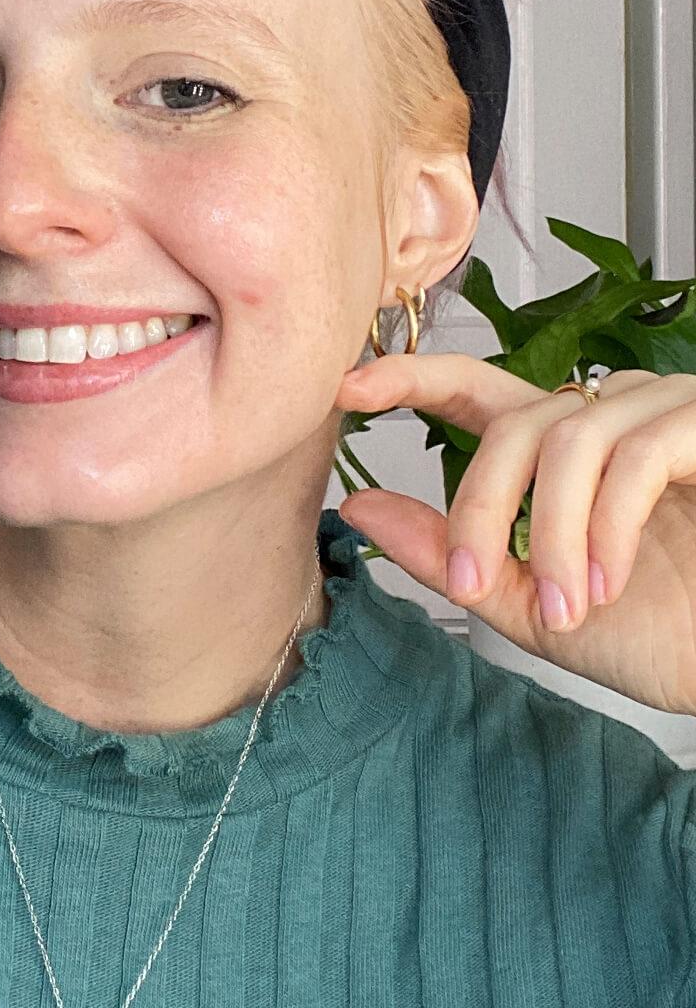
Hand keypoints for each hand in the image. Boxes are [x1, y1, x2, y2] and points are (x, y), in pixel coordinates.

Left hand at [332, 354, 695, 713]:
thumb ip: (449, 556)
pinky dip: (604, 527)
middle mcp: (609, 414)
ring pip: (568, 440)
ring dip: (549, 533)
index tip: (347, 387)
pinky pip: (632, 457)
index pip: (474, 387)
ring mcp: (665, 414)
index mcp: (560, 447)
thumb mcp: (527, 604)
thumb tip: (360, 506)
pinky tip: (604, 581)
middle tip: (472, 583)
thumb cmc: (660, 634)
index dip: (410, 376)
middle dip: (477, 506)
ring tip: (563, 604)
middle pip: (511, 424)